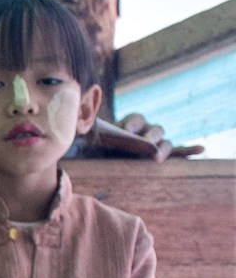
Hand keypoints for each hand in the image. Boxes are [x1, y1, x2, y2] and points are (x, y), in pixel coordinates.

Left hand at [86, 114, 203, 161]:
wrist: (104, 159)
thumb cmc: (98, 148)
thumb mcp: (90, 138)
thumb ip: (87, 127)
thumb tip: (76, 118)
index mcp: (131, 123)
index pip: (135, 118)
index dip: (132, 123)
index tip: (125, 130)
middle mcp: (146, 130)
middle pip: (154, 129)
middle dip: (150, 137)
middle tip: (144, 144)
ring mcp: (156, 143)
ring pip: (166, 142)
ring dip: (163, 148)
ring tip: (157, 156)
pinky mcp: (162, 155)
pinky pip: (179, 152)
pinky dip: (189, 151)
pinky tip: (201, 150)